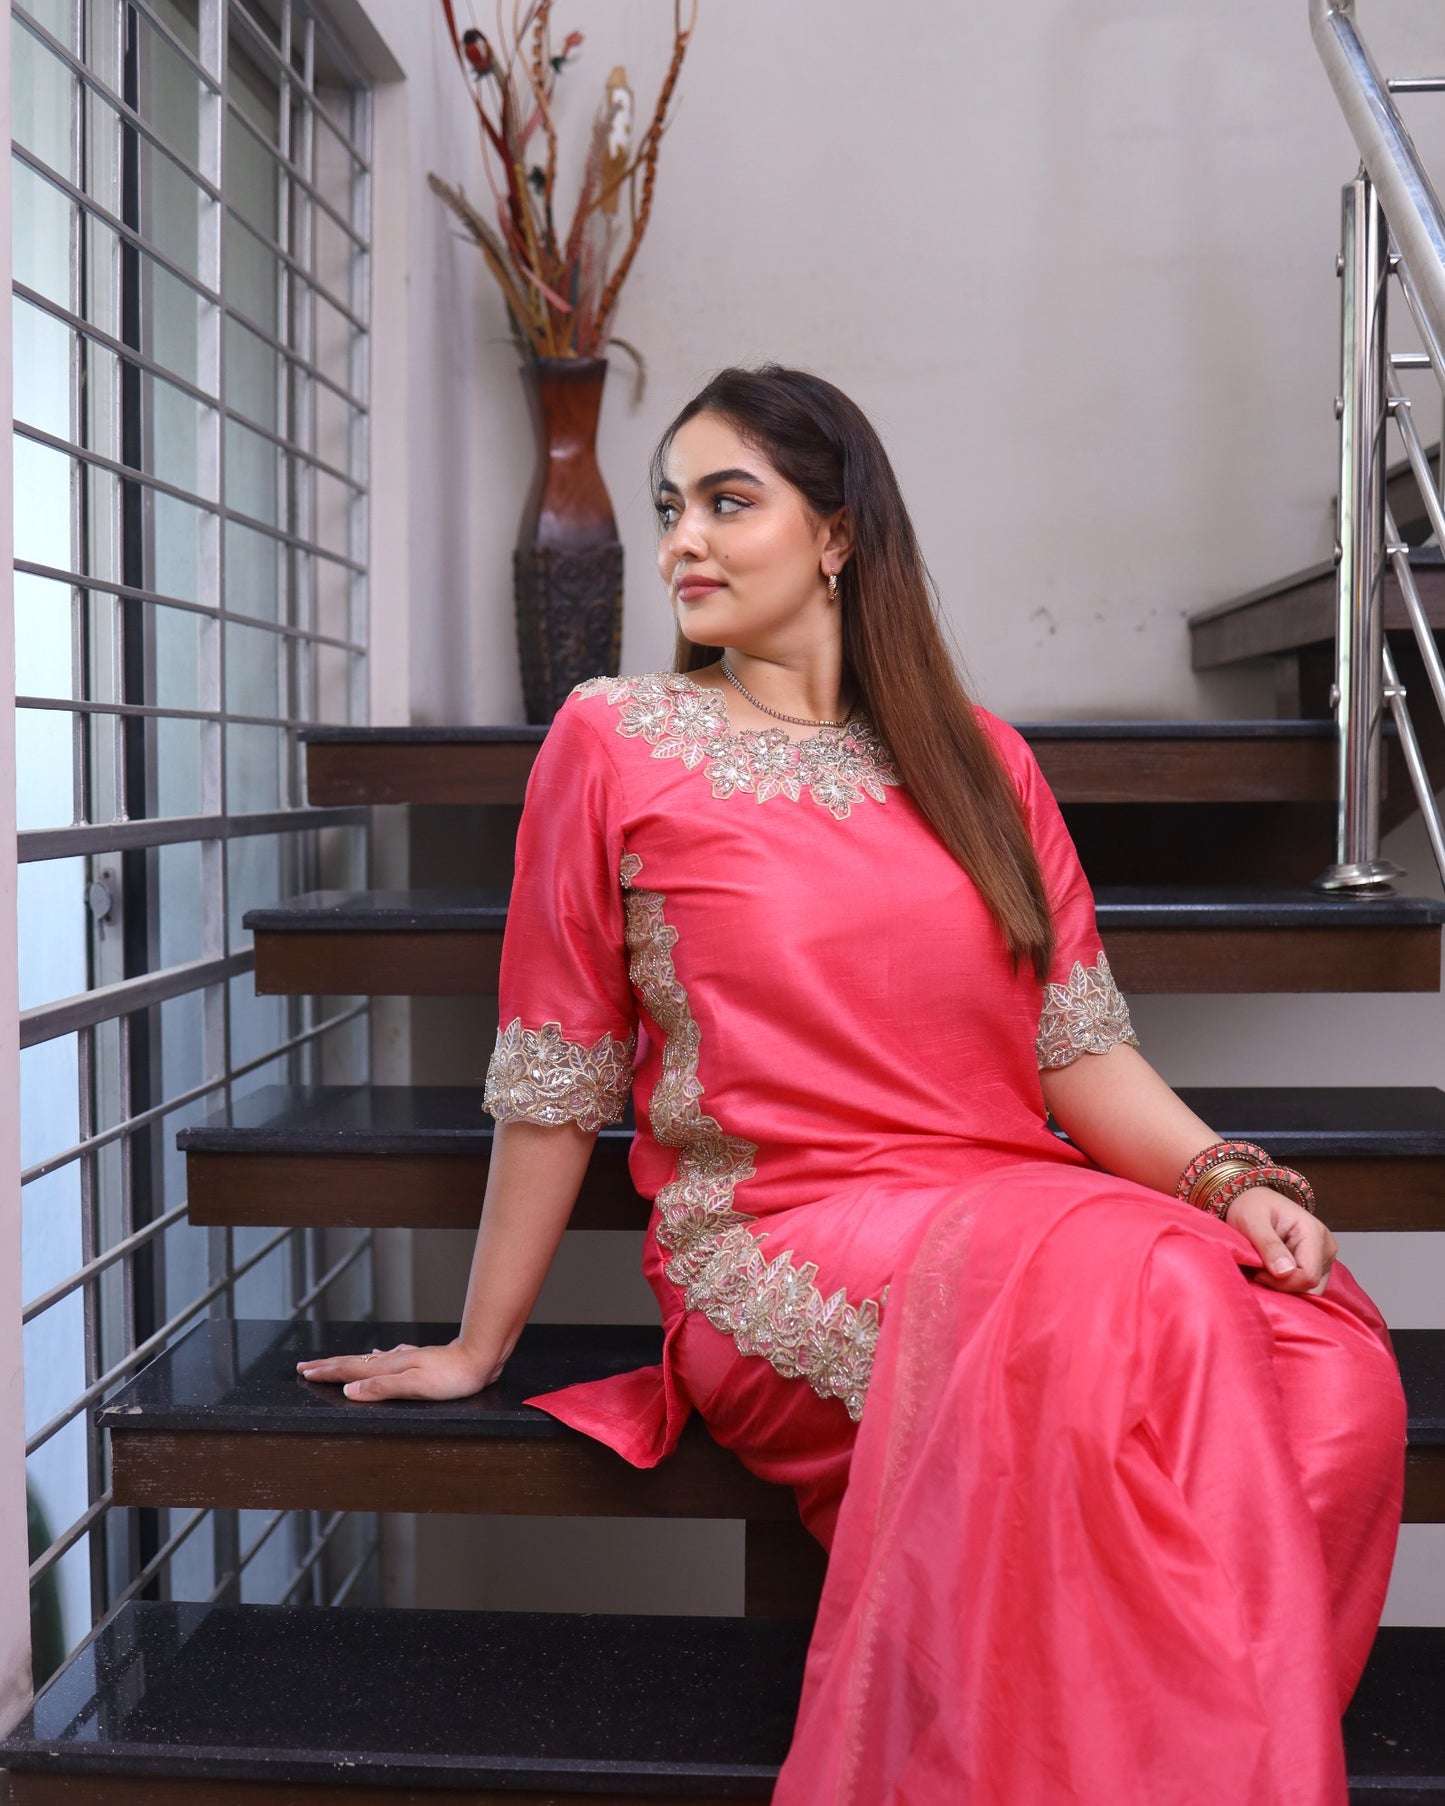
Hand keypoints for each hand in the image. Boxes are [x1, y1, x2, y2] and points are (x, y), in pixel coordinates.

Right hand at [295, 1339, 503, 1401]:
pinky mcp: (418, 1359)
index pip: (351, 1370)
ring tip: (332, 1364)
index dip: (327, 1372)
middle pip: (354, 1362)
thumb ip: (382, 1388)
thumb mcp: (415, 1386)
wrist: (480, 1356)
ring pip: (368, 1360)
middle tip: (305, 1366)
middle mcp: (395, 1360)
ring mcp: (406, 1358)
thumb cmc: (452, 1376)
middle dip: (329, 1365)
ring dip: (348, 1363)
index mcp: (390, 1367)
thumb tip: (349, 1390)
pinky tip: (378, 1355)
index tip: (304, 1372)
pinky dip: (374, 1359)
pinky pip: (387, 1358)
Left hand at [1222, 1188, 1337, 1294]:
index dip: (1282, 1282)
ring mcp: (1324, 1256)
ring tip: (1264, 1268)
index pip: (1308, 1275)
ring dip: (1285, 1286)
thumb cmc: (1251, 1206)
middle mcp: (1326, 1246)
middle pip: (1312, 1285)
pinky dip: (1288, 1283)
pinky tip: (1272, 1270)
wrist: (1252, 1197)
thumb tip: (1285, 1272)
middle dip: (1283, 1286)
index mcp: (1314, 1232)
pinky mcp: (1318, 1264)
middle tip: (1259, 1271)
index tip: (1258, 1272)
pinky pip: (1306, 1284)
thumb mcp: (1252, 1222)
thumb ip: (1269, 1246)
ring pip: (1310, 1288)